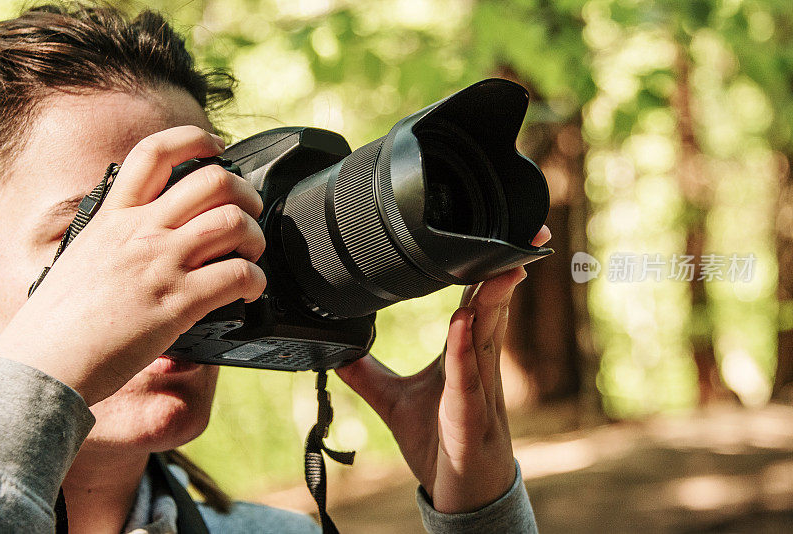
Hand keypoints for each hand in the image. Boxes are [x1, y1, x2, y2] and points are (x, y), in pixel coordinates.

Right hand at [0, 126, 265, 404]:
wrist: (44, 364)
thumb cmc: (58, 320)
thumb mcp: (82, 256)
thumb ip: (117, 236)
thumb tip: (143, 233)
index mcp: (114, 217)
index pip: (154, 153)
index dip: (194, 140)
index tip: (216, 147)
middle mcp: (140, 232)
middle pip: (213, 182)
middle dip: (245, 194)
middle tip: (248, 213)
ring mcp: (161, 264)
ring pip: (233, 222)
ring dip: (254, 236)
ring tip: (249, 254)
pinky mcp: (179, 302)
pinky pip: (239, 274)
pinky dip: (256, 280)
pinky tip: (248, 291)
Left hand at [337, 225, 550, 512]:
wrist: (461, 494)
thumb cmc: (441, 444)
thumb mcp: (395, 402)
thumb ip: (368, 374)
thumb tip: (338, 351)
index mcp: (463, 356)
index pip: (473, 303)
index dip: (482, 269)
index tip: (486, 234)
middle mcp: (476, 366)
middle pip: (489, 309)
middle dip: (501, 270)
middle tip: (511, 232)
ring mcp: (477, 392)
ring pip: (487, 337)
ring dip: (491, 300)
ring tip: (497, 266)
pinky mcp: (469, 420)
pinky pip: (468, 380)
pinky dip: (464, 351)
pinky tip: (462, 323)